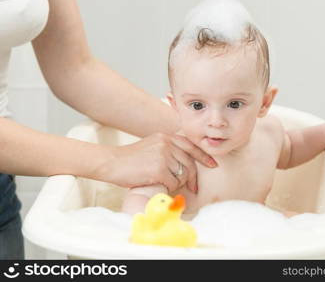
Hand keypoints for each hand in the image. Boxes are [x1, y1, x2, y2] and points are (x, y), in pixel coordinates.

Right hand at [93, 133, 215, 191]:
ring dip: (176, 182)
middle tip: (194, 187)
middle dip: (193, 177)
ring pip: (182, 174)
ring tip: (164, 182)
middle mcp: (167, 143)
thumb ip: (168, 149)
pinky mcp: (159, 168)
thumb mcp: (152, 145)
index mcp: (166, 137)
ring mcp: (163, 155)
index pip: (190, 145)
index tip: (213, 164)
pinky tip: (157, 184)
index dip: (204, 156)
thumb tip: (185, 164)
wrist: (111, 162)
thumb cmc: (130, 159)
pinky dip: (167, 187)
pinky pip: (172, 182)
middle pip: (189, 163)